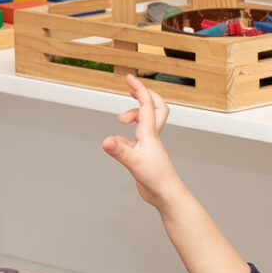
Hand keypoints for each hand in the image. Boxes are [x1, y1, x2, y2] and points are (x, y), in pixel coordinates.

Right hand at [102, 75, 185, 208]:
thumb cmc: (156, 179)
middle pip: (155, 107)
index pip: (146, 104)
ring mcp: (149, 145)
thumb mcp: (133, 163)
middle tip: (131, 90)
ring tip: (120, 120)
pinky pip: (137, 138)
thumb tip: (106, 140)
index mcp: (149, 133)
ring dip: (134, 115)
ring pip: (146, 121)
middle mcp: (151, 136)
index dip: (138, 88)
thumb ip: (119, 151)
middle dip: (144, 95)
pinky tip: (118, 142)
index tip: (129, 77)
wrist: (165, 195)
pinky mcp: (144, 155)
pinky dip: (127, 134)